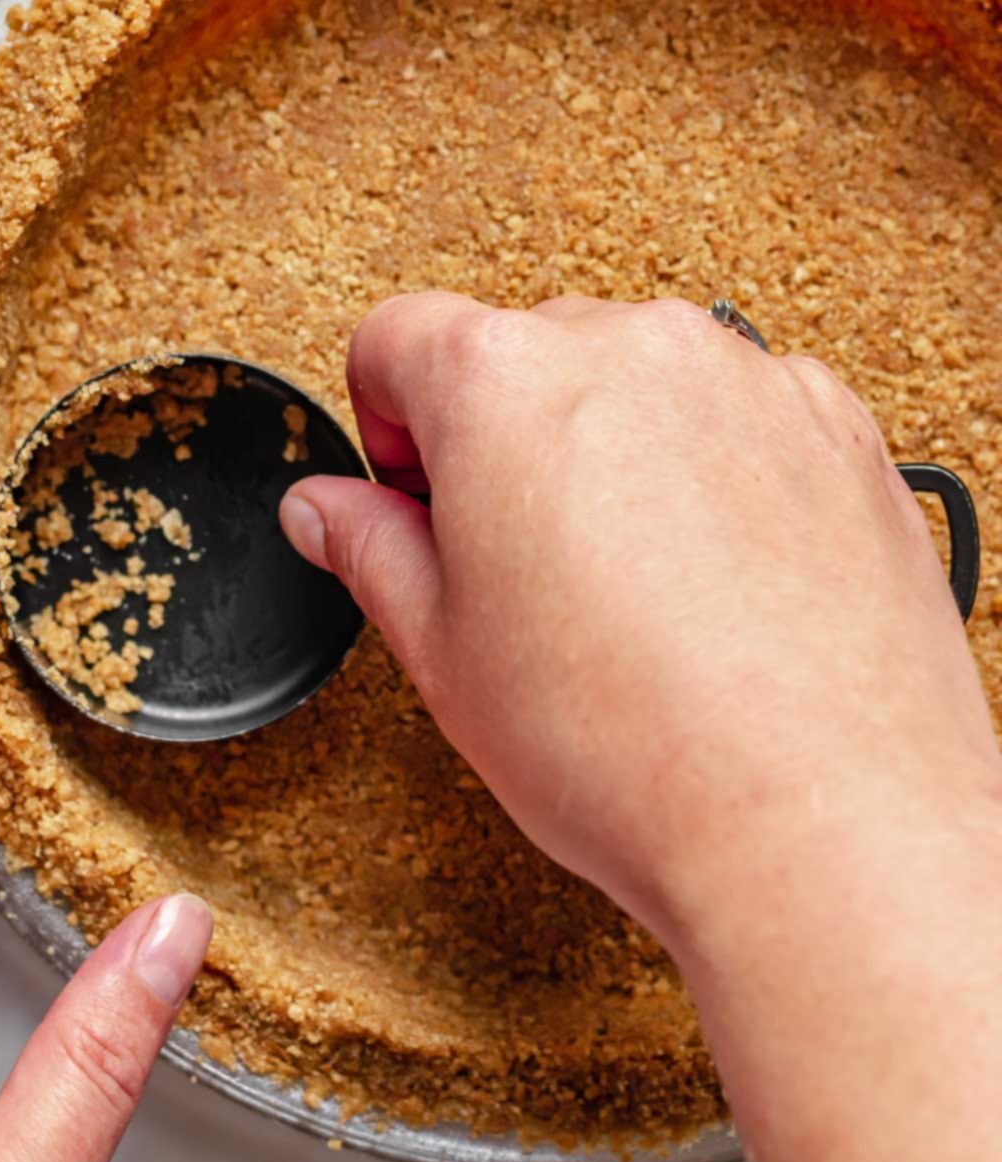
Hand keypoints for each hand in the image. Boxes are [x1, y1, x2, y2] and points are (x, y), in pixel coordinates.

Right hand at [280, 293, 1000, 949]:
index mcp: (503, 381)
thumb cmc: (633, 749)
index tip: (412, 492)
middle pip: (523, 353)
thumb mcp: (445, 652)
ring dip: (614, 451)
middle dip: (502, 441)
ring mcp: (747, 380)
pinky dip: (716, 472)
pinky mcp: (835, 428)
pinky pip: (741, 417)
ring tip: (631, 591)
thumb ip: (372, 548)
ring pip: (639, 383)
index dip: (383, 425)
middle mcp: (632, 348)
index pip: (396, 338)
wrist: (821, 823)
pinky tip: (714, 583)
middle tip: (517, 566)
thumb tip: (327, 507)